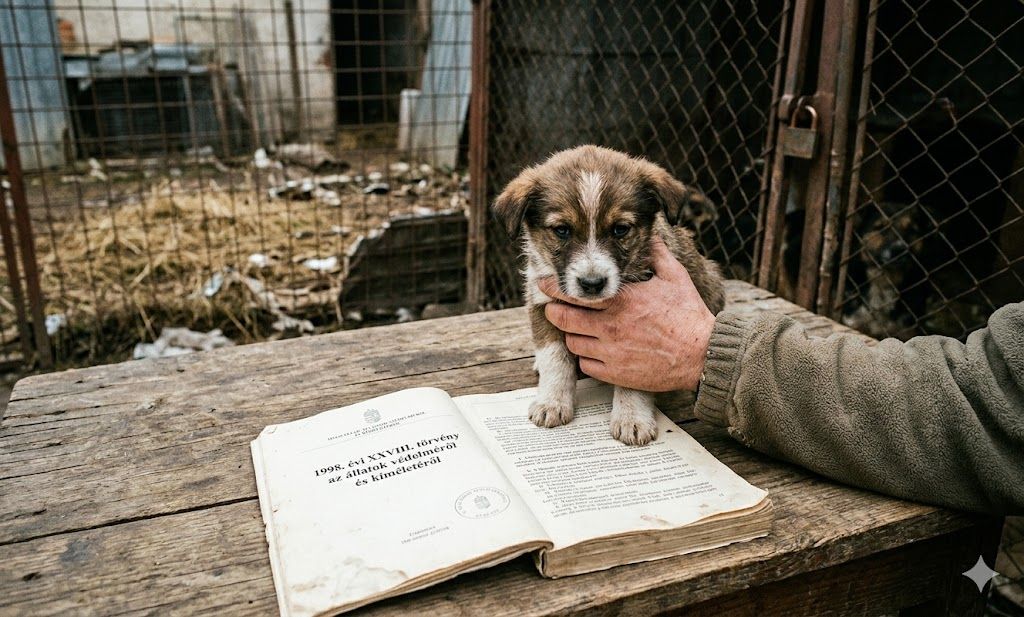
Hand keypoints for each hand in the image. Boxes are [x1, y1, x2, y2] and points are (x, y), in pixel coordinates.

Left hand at [540, 238, 715, 391]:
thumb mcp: (675, 278)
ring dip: (571, 336)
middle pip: (563, 318)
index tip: (544, 282)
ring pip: (572, 343)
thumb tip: (650, 234)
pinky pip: (585, 367)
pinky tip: (592, 351)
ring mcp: (611, 352)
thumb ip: (657, 254)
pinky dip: (585, 359)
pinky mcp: (615, 374)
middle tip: (554, 308)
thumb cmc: (689, 315)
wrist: (702, 355)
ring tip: (576, 330)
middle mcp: (611, 325)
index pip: (576, 292)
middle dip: (554, 311)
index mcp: (622, 300)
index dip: (554, 287)